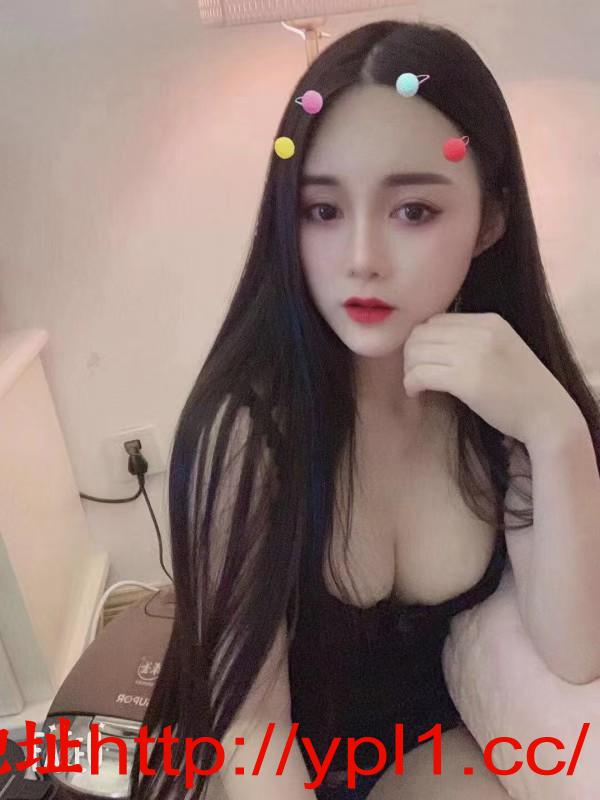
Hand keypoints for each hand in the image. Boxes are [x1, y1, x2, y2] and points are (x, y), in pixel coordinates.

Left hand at [402, 312, 580, 445]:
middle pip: (421, 333)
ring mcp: (474, 354)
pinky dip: (411, 383)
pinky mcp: (467, 380)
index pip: (436, 320)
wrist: (548, 415)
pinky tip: (416, 393)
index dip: (421, 340)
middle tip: (414, 375)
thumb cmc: (522, 389)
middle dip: (410, 355)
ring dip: (409, 370)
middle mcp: (480, 331)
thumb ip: (472, 340)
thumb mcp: (500, 349)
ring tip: (416, 385)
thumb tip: (429, 343)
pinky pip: (421, 373)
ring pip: (417, 352)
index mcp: (489, 320)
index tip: (423, 360)